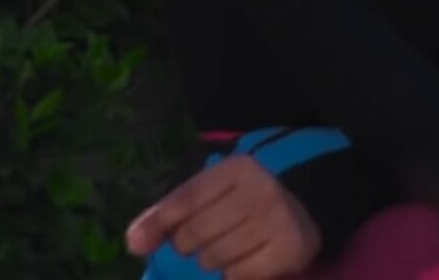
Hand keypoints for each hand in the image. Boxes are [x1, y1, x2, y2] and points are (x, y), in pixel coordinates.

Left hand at [125, 155, 322, 278]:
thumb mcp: (210, 192)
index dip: (158, 225)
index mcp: (236, 169)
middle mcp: (260, 190)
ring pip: (214, 259)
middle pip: (195, 234)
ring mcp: (278, 220)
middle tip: (201, 241)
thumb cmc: (244, 199)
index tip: (138, 245)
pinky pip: (239, 276)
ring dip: (211, 261)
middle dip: (188, 245)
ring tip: (225, 249)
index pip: (185, 200)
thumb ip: (168, 213)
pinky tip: (243, 261)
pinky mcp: (291, 250)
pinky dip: (233, 275)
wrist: (305, 204)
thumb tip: (133, 243)